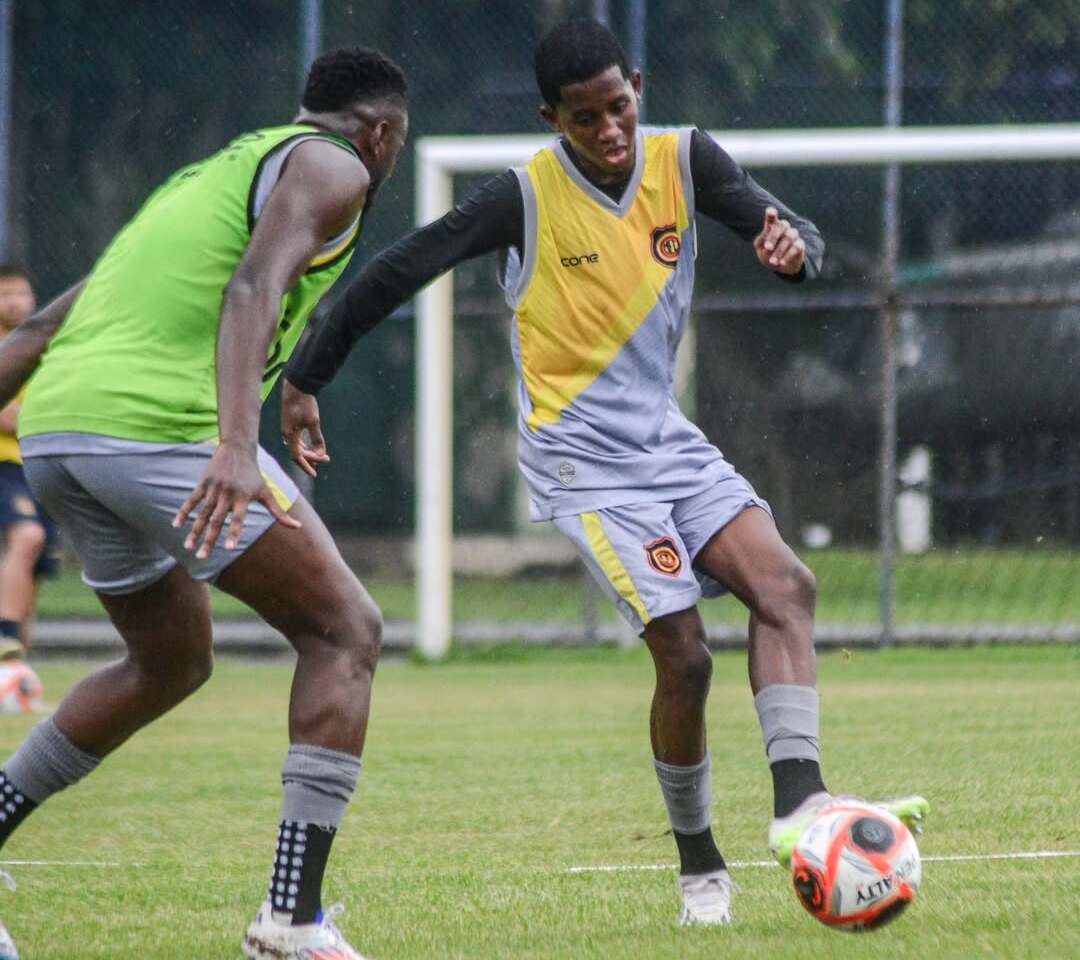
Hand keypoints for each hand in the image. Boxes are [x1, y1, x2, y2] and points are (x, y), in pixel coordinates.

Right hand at [172, 440, 300, 558]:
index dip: (234, 533)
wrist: (238, 449)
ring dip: (194, 531)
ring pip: (202, 514)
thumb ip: (280, 513)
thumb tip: (298, 527)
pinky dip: (183, 513)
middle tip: (201, 557)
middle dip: (208, 540)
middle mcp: (228, 495)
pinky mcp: (203, 484)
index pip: (238, 519)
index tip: (229, 549)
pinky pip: (191, 501)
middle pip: (217, 521)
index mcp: (243, 498)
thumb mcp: (267, 493)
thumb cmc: (255, 475)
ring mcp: (214, 489)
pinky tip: (176, 525)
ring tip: (188, 547)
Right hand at [281, 378, 329, 477]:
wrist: (296, 386)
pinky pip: (298, 439)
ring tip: (322, 456)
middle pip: (299, 452)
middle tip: (326, 459)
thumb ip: (317, 439)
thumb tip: (322, 455)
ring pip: (298, 446)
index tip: (315, 474)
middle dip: (312, 458)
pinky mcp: (291, 423)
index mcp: (290, 435)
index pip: (297, 457)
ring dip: (310, 452)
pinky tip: (314, 446)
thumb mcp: (313, 422)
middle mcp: (287, 434)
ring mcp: (288, 428)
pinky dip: (306, 445)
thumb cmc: (304, 403)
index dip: (306, 466)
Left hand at [754, 206, 805, 274]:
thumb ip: (761, 245)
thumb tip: (767, 248)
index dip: (771, 214)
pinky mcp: (800, 244)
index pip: (772, 218)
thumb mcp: (761, 249)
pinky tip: (782, 263)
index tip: (770, 211)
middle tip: (767, 248)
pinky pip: (796, 247)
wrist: (780, 265)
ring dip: (780, 250)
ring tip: (772, 261)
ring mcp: (793, 235)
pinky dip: (788, 255)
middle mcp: (784, 228)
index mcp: (772, 226)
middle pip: (782, 225)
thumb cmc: (767, 253)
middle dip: (774, 236)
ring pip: (789, 236)